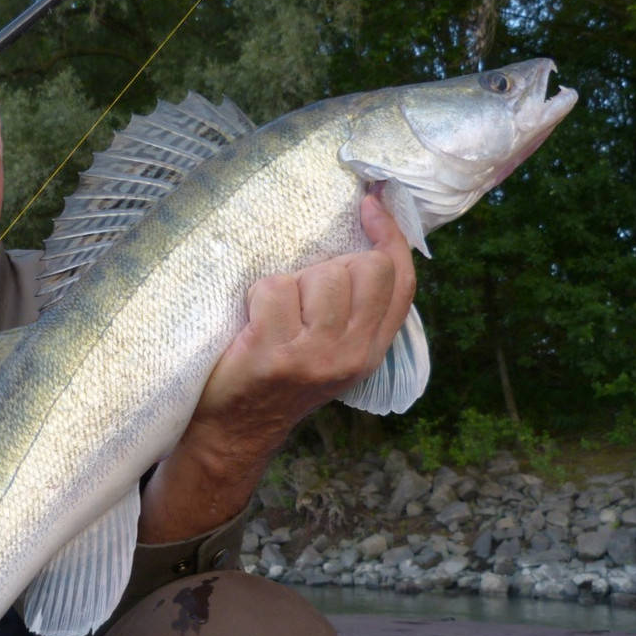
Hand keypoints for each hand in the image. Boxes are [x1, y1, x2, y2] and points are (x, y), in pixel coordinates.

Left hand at [189, 193, 415, 453]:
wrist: (233, 431)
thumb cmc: (276, 377)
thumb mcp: (329, 350)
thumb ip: (351, 308)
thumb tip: (361, 236)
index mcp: (369, 351)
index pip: (402, 283)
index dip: (391, 236)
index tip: (371, 204)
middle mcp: (350, 355)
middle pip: (365, 268)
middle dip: (328, 267)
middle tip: (298, 299)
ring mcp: (314, 357)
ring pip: (321, 275)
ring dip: (290, 284)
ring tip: (273, 316)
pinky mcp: (273, 354)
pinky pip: (274, 289)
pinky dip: (256, 296)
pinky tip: (250, 325)